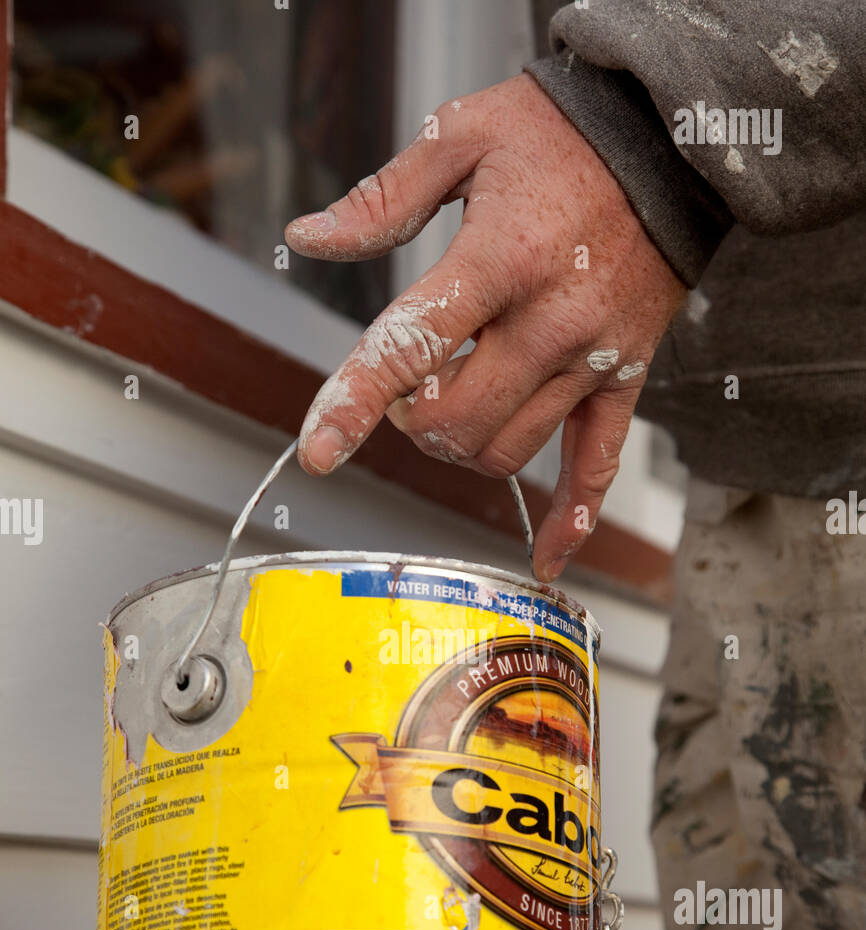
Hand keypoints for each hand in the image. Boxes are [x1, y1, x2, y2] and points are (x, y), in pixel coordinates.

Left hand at [285, 73, 685, 580]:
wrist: (670, 138)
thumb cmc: (560, 134)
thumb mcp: (462, 137)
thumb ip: (382, 199)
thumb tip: (309, 237)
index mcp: (498, 260)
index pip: (409, 347)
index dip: (354, 401)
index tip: (317, 450)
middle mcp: (548, 321)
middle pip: (457, 421)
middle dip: (410, 420)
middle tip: (405, 388)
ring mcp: (591, 358)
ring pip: (508, 450)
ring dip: (461, 446)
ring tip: (454, 402)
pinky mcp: (625, 378)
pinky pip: (598, 465)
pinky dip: (571, 517)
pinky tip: (546, 555)